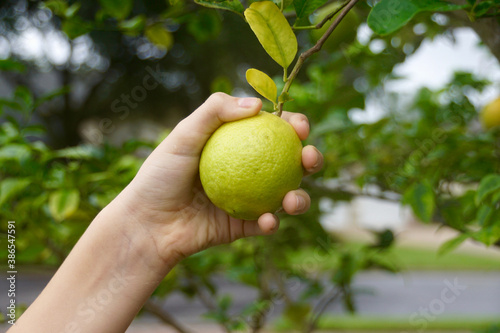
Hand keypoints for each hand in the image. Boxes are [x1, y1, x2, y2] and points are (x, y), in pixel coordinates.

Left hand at [116, 93, 322, 264]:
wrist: (146, 224)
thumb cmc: (159, 176)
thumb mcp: (182, 135)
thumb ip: (214, 111)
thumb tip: (258, 104)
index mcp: (235, 145)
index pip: (272, 130)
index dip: (293, 125)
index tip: (300, 126)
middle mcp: (246, 170)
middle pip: (289, 162)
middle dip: (310, 158)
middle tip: (309, 157)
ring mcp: (248, 198)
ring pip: (287, 196)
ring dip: (301, 197)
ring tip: (293, 200)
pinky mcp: (243, 226)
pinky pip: (265, 224)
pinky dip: (272, 223)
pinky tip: (268, 221)